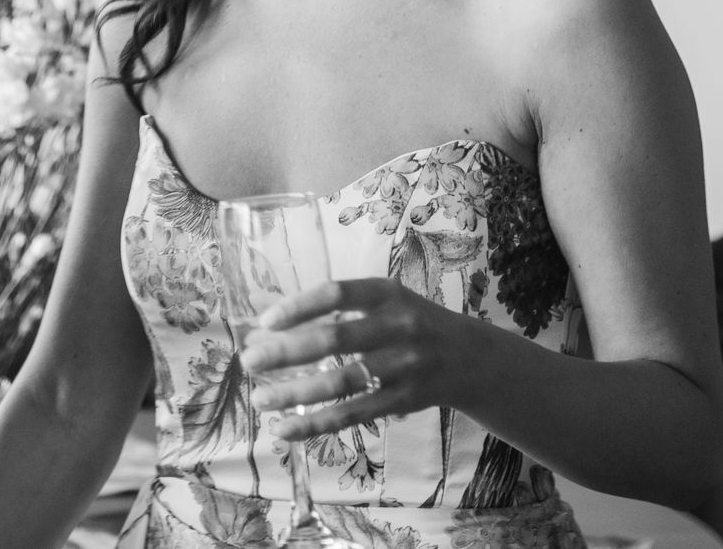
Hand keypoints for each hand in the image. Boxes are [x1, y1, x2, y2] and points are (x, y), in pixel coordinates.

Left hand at [237, 278, 481, 440]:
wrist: (473, 358)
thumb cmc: (411, 323)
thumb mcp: (385, 302)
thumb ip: (337, 310)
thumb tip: (267, 327)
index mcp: (387, 293)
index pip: (336, 294)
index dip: (298, 307)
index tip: (265, 321)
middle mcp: (398, 326)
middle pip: (335, 339)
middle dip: (286, 352)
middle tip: (249, 362)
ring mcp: (404, 365)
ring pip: (341, 383)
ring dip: (295, 393)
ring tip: (260, 400)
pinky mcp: (405, 400)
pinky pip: (354, 414)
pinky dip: (316, 423)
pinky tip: (285, 429)